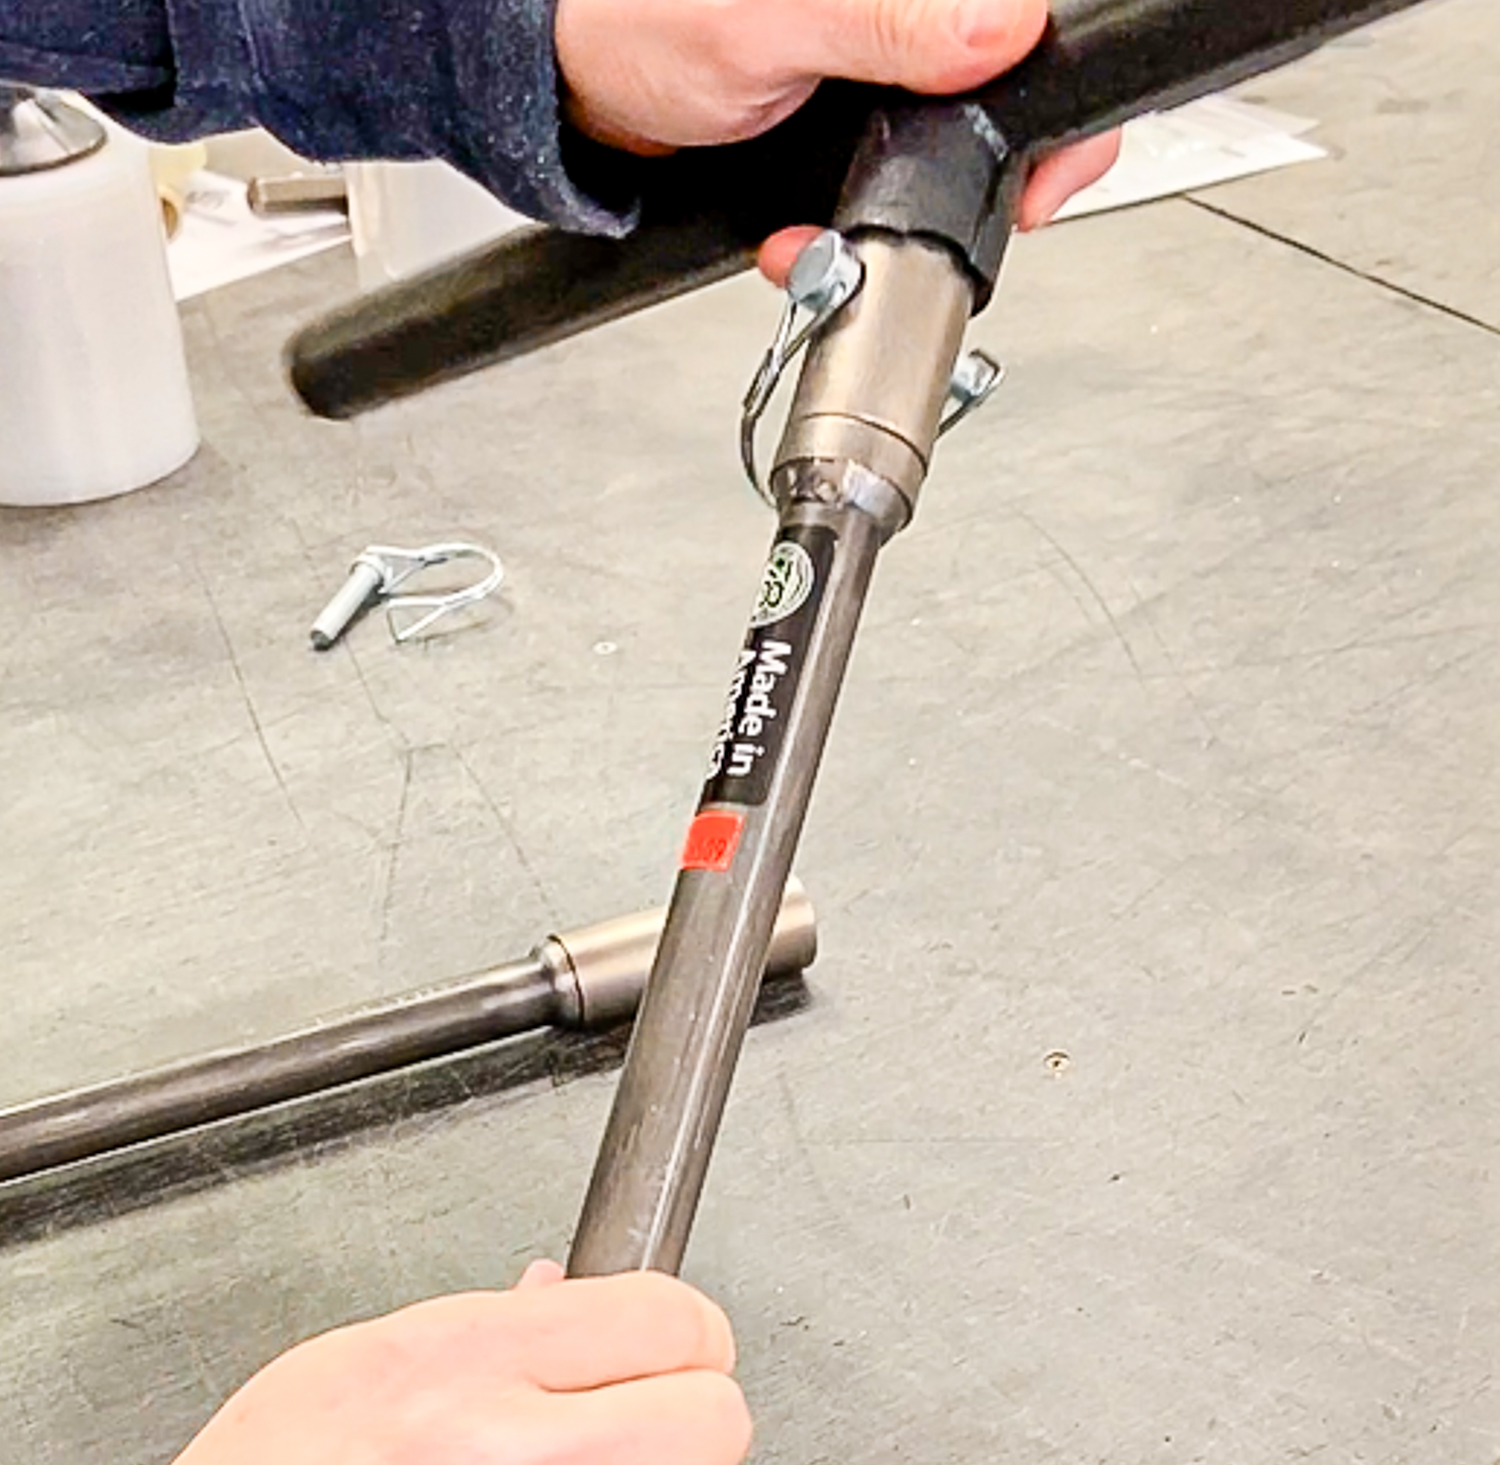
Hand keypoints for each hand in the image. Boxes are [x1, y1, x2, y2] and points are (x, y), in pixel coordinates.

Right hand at [174, 1261, 751, 1464]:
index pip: (670, 1316)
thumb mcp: (364, 1360)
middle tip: (648, 1408)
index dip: (682, 1327)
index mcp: (464, 1364)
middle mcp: (511, 1456)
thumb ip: (483, 1324)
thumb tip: (568, 1291)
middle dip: (692, 1406)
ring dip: (656, 1464)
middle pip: (714, 1418)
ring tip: (579, 1459)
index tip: (668, 1338)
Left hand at [554, 0, 1121, 274]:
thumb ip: (885, 23)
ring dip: (889, 220)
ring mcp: (874, 69)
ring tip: (827, 236)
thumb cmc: (637, 22)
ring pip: (935, 160)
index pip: (1026, 29)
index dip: (1049, 108)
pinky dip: (846, 227)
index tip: (1035, 182)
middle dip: (961, 189)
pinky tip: (801, 232)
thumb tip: (998, 26)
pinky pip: (876, 186)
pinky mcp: (843, 120)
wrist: (577, 91)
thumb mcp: (768, 28)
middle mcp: (899, 19)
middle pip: (993, 104)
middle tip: (919, 231)